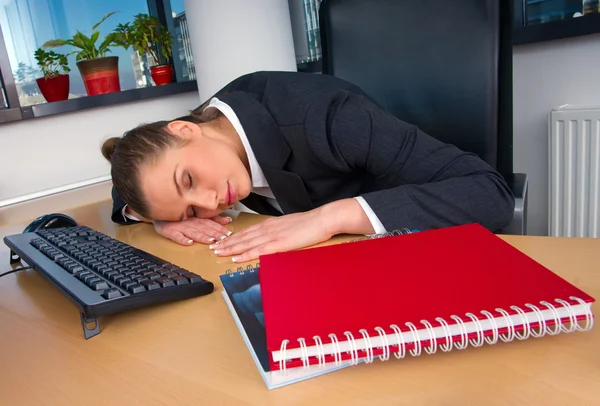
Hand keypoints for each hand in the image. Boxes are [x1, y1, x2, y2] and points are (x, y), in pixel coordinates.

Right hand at [153, 216, 232, 245]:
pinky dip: (182, 239)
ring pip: (193, 232)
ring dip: (201, 237)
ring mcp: (180, 227)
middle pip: (204, 228)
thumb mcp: (197, 215)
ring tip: (209, 241)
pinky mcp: (169, 231)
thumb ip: (213, 219)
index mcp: (198, 218)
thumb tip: (228, 220)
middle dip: (214, 234)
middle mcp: (190, 222)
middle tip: (223, 239)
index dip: (220, 228)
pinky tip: (188, 243)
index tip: (229, 233)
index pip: (211, 224)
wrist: (159, 211)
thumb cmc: (180, 215)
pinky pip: (176, 236)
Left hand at [209, 208, 333, 261]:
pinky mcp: (278, 244)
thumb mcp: (290, 226)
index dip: (234, 236)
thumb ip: (279, 231)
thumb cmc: (310, 224)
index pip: (248, 231)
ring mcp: (272, 236)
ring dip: (231, 248)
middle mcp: (267, 228)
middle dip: (226, 242)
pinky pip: (258, 251)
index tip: (223, 240)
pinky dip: (245, 255)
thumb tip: (273, 238)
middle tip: (213, 247)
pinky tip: (236, 258)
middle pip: (243, 237)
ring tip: (218, 252)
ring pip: (246, 243)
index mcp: (270, 224)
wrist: (322, 219)